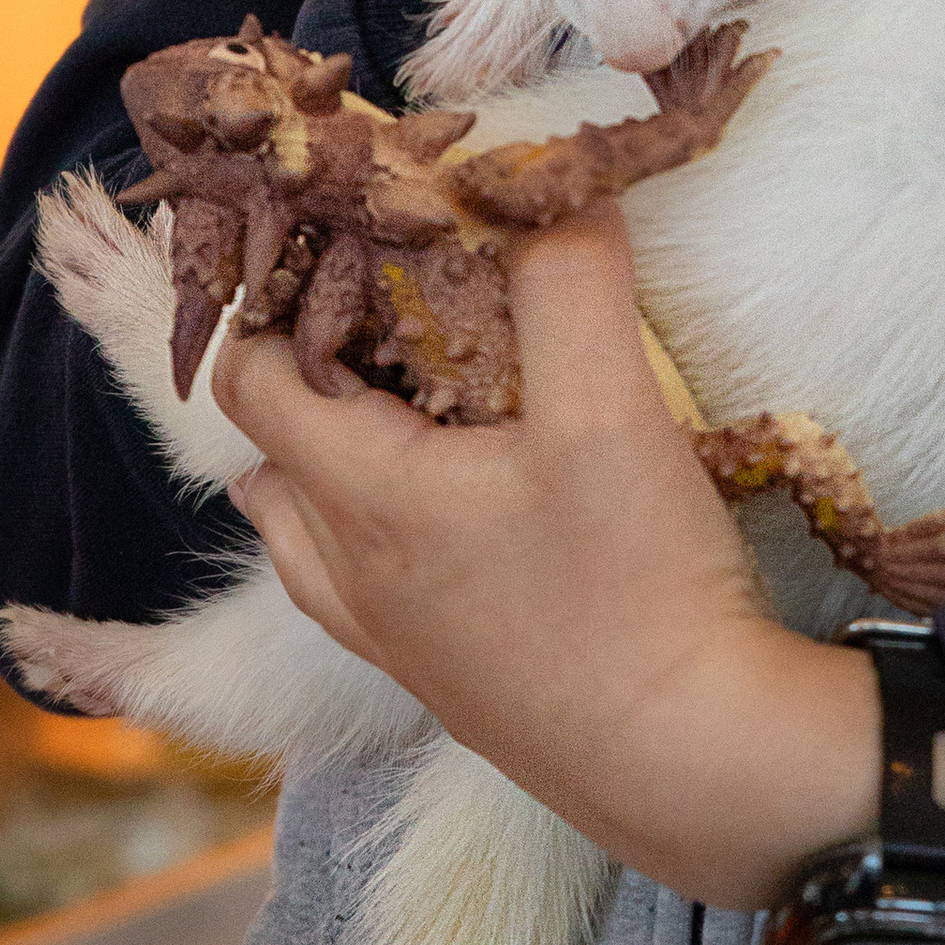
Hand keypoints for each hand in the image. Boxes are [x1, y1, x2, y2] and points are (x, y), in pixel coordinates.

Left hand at [215, 211, 878, 907]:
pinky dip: (373, 525)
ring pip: (307, 526)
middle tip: (393, 293)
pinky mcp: (447, 682)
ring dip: (334, 450)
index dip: (274, 297)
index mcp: (362, 496)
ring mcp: (394, 639)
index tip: (340, 235)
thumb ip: (570, 279)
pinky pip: (361, 586)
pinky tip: (446, 508)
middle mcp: (351, 572)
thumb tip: (548, 178)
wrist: (694, 766)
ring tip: (410, 393)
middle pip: (273, 447)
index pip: (251, 376)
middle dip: (314, 362)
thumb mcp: (610, 410)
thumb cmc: (636, 590)